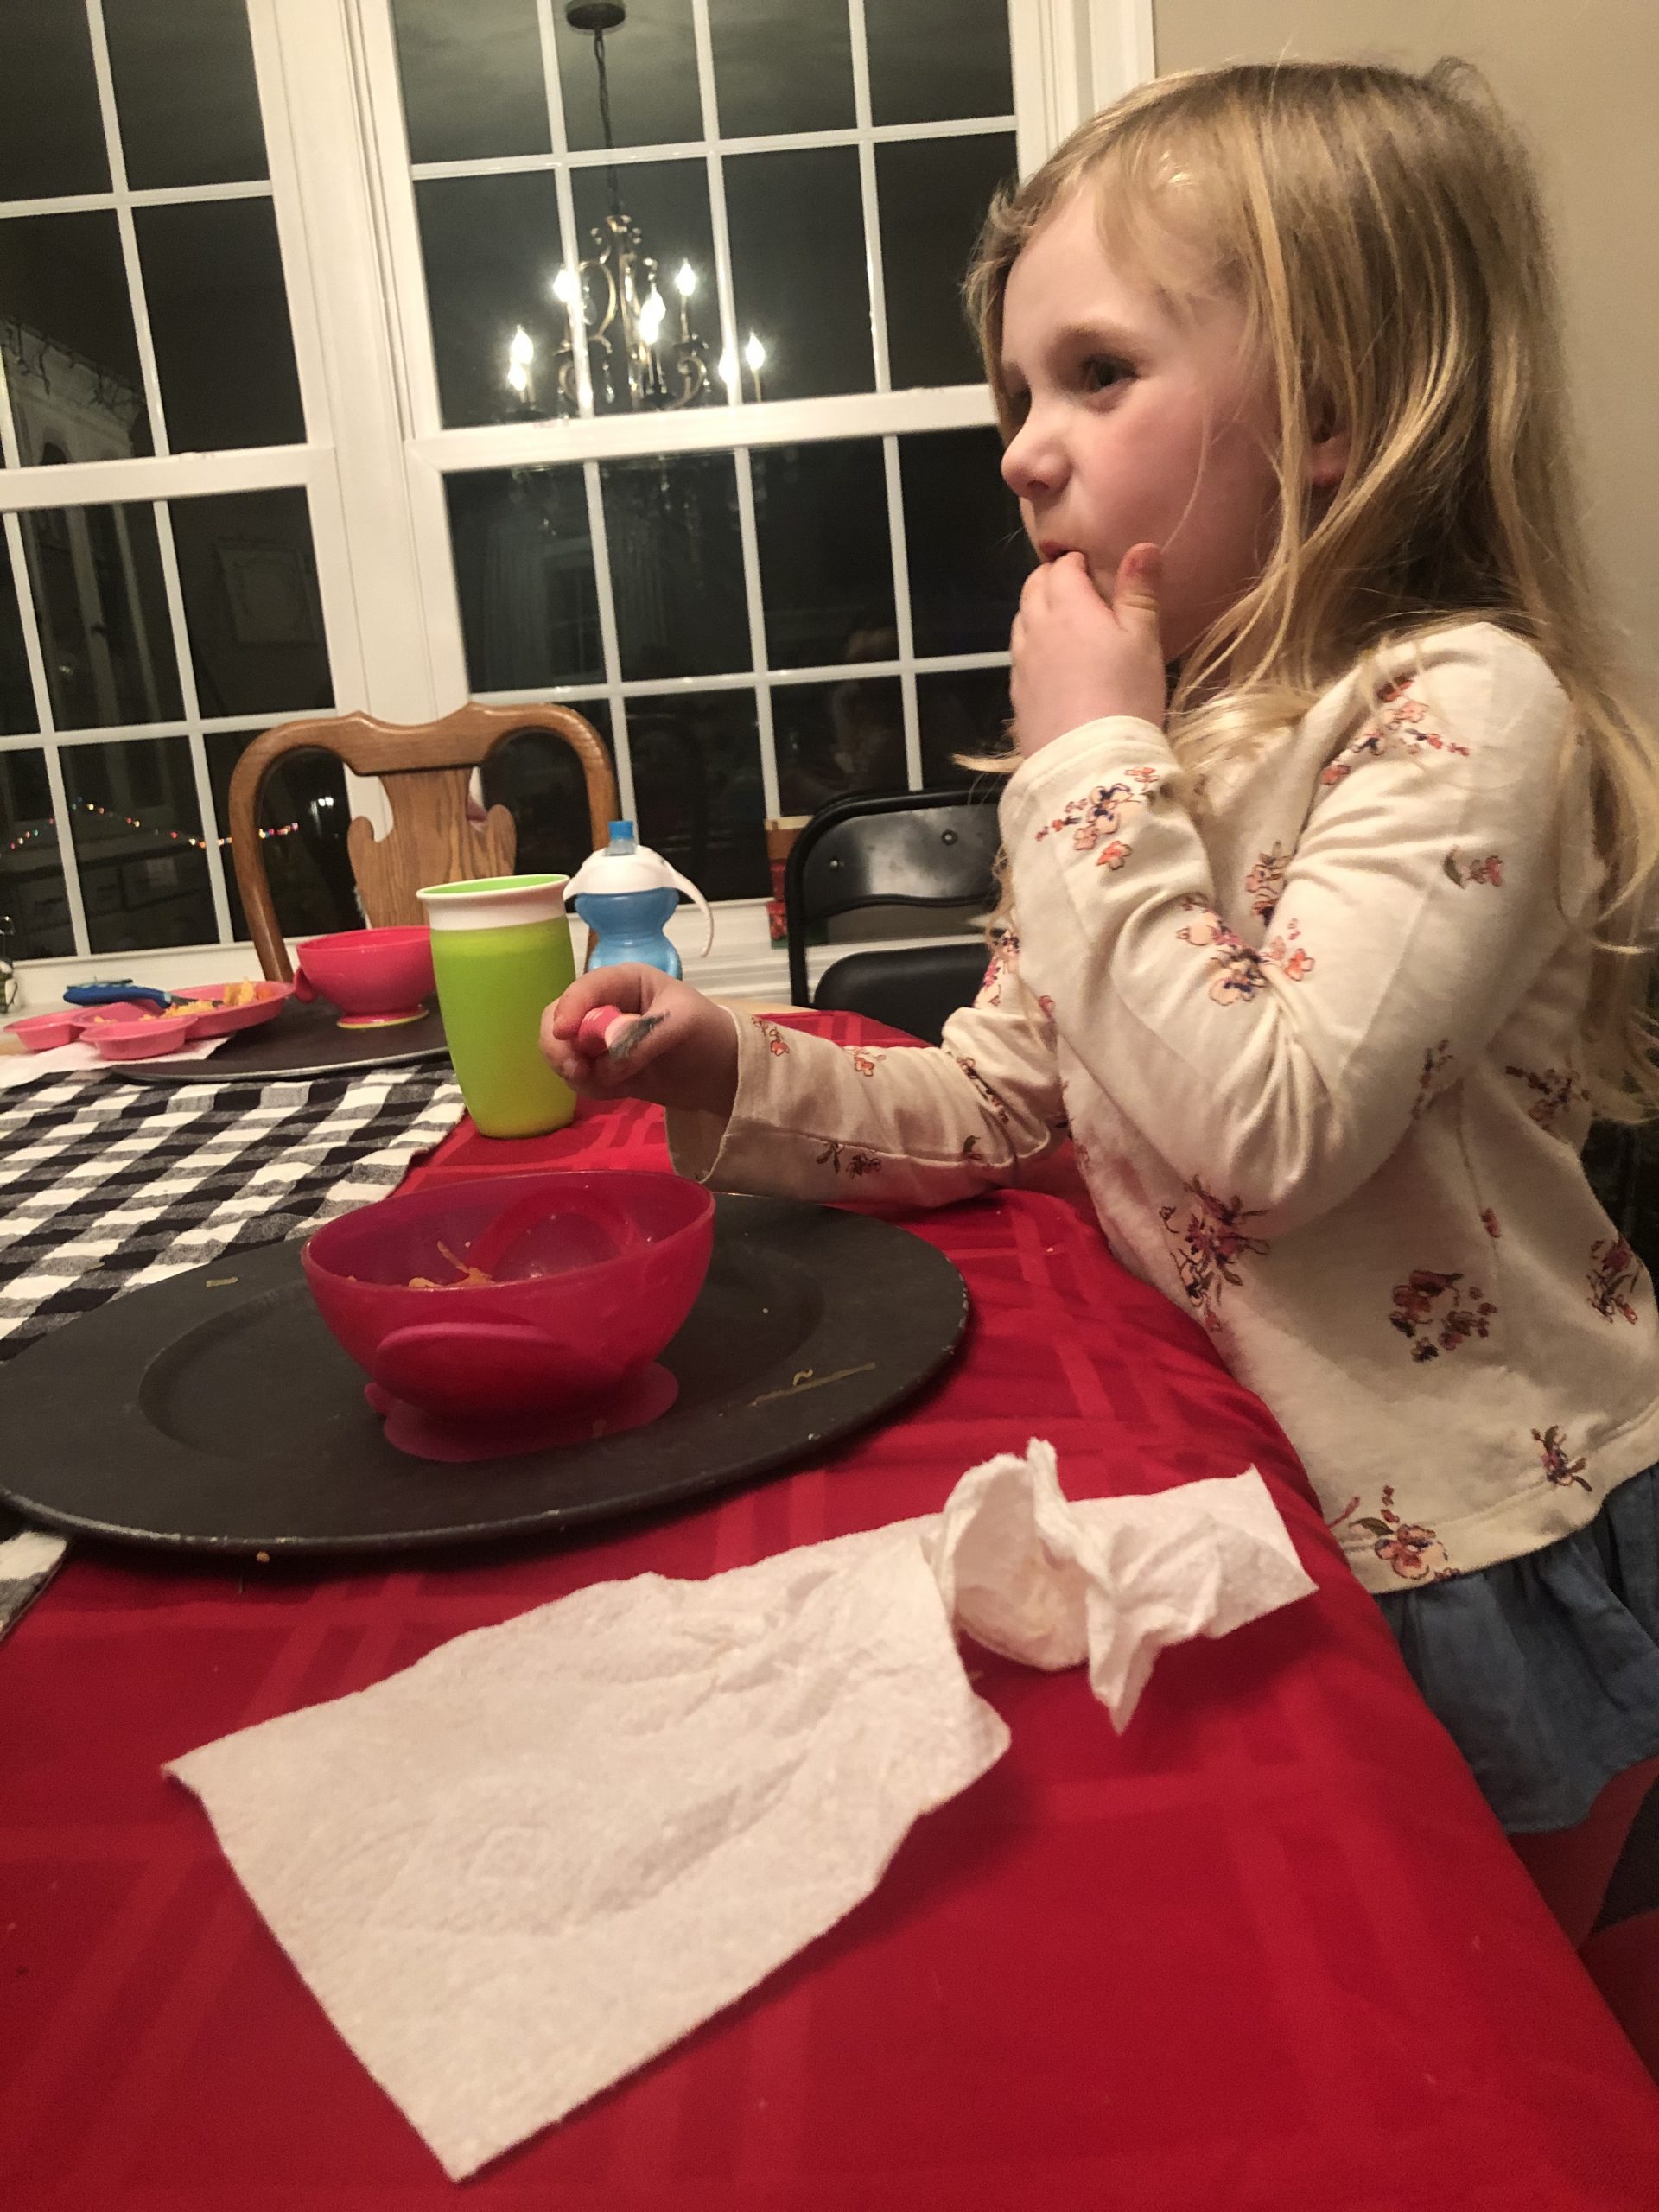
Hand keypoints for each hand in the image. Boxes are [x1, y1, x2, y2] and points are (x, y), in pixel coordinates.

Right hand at [541, 965, 737, 1117]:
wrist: (720, 1075)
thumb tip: (607, 1048)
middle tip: (578, 1072)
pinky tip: (621, 1090)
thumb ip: (644, 1035)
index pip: (586, 988)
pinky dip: (591, 1088)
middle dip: (561, 1047)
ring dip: (578, 1073)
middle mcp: (604, 1006)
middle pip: (557, 1019)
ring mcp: (598, 1039)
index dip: (570, 1008)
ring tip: (613, 1084)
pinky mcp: (600, 1067)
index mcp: (624, 981)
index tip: (563, 1034)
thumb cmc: (707, 1034)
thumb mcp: (684, 1024)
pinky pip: (578, 1079)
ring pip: (562, 1053)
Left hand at [1009, 543, 1164, 758]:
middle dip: (1052, 579)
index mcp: (1068, 607)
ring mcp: (1021, 663)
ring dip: (1038, 611)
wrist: (1089, 764)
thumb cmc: (1126, 695)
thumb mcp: (1143, 640)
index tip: (1094, 567)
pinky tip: (1051, 663)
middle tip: (1078, 588)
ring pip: (1022, 620)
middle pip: (1033, 588)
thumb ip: (1139, 592)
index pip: (1062, 567)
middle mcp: (1036, 628)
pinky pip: (1019, 656)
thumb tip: (1142, 546)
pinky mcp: (1017, 695)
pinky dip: (1032, 646)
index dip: (1077, 561)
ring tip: (1064, 622)